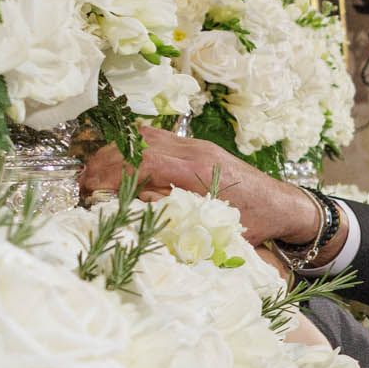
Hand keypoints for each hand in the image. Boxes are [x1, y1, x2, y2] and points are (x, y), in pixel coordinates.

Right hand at [78, 127, 320, 247]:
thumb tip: (136, 209)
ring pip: (144, 136)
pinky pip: (156, 138)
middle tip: (83, 185)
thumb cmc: (256, 223)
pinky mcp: (196, 147)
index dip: (111, 171)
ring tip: (94, 175)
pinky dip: (131, 148)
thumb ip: (179, 219)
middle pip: (138, 144)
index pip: (144, 160)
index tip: (89, 188)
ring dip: (115, 153)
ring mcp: (196, 145)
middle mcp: (195, 151)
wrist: (285, 204)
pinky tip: (118, 165)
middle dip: (105, 162)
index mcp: (199, 171)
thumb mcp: (218, 230)